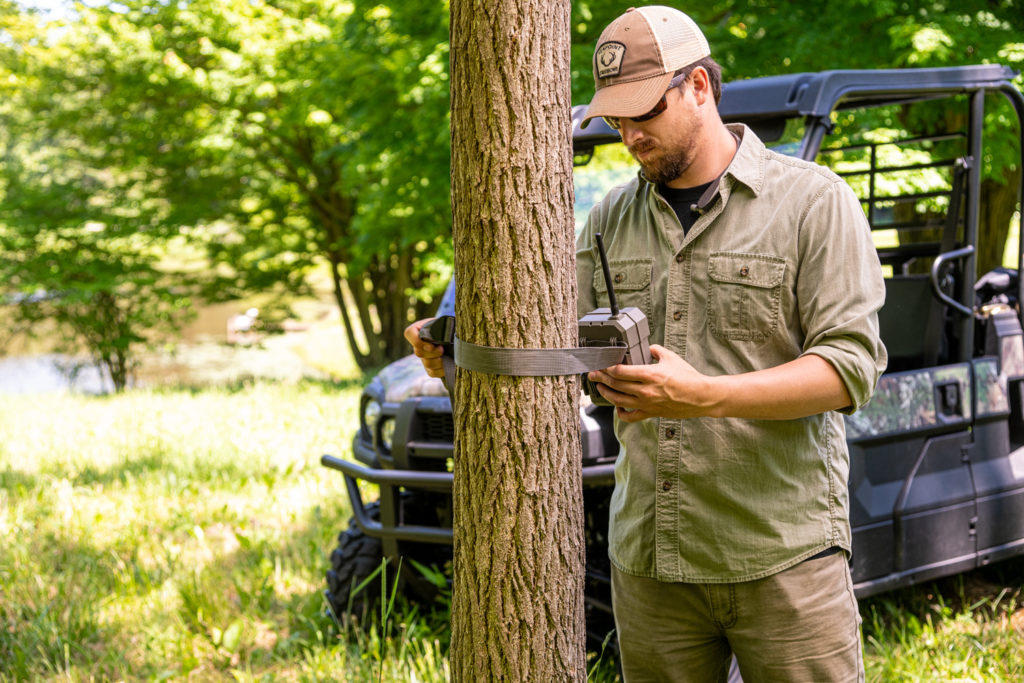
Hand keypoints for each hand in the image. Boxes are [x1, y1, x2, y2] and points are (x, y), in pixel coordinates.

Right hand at [404, 318, 445, 378]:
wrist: (452, 334)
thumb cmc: (446, 325)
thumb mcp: (442, 321)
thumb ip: (441, 324)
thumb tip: (448, 331)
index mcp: (417, 329)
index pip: (409, 334)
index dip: (418, 342)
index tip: (431, 345)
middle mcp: (417, 344)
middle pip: (419, 352)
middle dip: (433, 353)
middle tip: (442, 349)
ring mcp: (423, 356)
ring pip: (427, 363)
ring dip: (438, 362)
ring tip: (446, 357)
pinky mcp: (430, 367)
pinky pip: (432, 372)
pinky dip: (440, 371)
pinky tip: (447, 366)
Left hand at [586, 344, 716, 421]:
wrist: (701, 397)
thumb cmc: (688, 376)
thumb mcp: (671, 357)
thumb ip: (655, 350)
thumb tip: (646, 348)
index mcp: (649, 374)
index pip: (620, 371)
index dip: (606, 367)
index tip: (600, 363)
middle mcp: (645, 390)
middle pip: (615, 384)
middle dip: (600, 378)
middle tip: (592, 373)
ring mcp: (646, 404)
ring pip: (617, 400)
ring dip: (605, 393)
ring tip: (599, 386)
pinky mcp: (650, 413)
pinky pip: (629, 416)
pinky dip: (619, 411)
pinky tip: (617, 405)